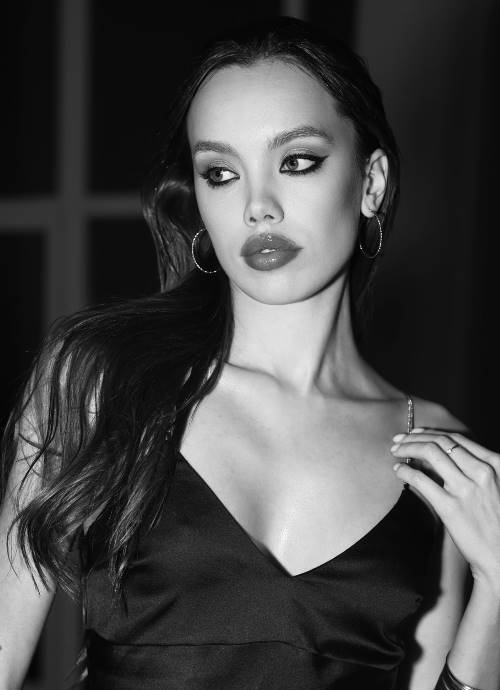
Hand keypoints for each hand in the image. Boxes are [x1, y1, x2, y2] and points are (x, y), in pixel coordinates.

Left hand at [391, 428, 499, 592]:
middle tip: (399, 440)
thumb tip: (440, 455)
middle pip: (441, 442)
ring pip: (430, 453)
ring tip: (395, 451)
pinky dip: (405, 470)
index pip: (456, 439)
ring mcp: (466, 489)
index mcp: (495, 464)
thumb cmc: (496, 523)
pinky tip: (397, 470)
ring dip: (407, 448)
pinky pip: (421, 480)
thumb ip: (474, 470)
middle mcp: (482, 472)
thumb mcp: (494, 488)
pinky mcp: (451, 507)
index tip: (415, 433)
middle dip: (415, 438)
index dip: (431, 433)